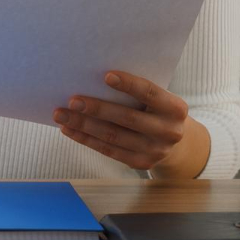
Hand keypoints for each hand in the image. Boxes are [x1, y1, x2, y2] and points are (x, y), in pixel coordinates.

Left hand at [53, 71, 196, 172]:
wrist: (177, 143)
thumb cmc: (157, 110)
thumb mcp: (158, 99)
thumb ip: (137, 92)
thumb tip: (94, 79)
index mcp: (174, 108)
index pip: (150, 93)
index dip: (129, 85)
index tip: (106, 76)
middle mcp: (168, 131)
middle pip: (127, 118)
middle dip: (97, 109)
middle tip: (72, 100)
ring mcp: (155, 150)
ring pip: (113, 137)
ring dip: (84, 125)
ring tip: (61, 115)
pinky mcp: (141, 163)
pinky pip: (108, 151)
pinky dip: (86, 139)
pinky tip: (69, 129)